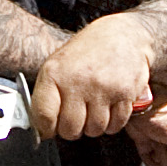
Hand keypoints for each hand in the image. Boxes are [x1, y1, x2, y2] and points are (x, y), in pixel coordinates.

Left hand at [28, 15, 162, 140]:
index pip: (44, 116)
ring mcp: (103, 88)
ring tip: (94, 107)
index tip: (50, 129)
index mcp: (54, 73)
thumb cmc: (87, 52)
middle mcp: (78, 81)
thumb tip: (42, 129)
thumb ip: (48, 95)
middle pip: (70, 129)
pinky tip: (110, 106)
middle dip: (73, 129)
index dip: (46, 129)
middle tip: (76, 116)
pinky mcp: (124, 93)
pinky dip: (113, 122)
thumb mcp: (58, 65)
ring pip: (94, 130)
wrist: (123, 35)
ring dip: (94, 125)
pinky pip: (115, 125)